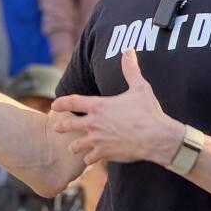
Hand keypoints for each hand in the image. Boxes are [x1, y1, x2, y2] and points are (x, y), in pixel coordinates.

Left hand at [51, 49, 183, 165]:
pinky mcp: (104, 154)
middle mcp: (94, 123)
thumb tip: (129, 51)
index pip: (73, 102)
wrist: (156, 137)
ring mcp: (98, 140)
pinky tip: (90, 158)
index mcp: (99, 106)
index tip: (54, 105)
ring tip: (73, 147)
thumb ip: (131, 69)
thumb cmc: (148, 111)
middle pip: (69, 125)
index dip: (61, 103)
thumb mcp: (140, 87)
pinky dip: (89, 158)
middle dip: (61, 126)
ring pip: (76, 145)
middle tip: (57, 127)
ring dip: (74, 146)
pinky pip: (89, 159)